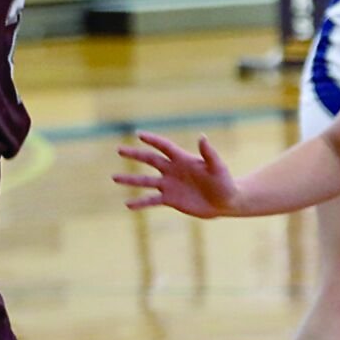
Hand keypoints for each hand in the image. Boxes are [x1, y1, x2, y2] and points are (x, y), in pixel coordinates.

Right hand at [113, 131, 239, 218]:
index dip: (152, 140)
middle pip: (150, 159)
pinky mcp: (170, 199)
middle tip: (119, 149)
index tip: (139, 134)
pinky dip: (140, 203)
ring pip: (146, 180)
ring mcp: (169, 184)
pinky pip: (151, 200)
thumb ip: (209, 153)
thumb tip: (202, 136)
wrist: (225, 201)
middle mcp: (173, 170)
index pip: (164, 146)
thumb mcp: (217, 167)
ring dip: (130, 179)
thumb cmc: (224, 182)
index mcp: (183, 159)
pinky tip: (127, 205)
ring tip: (114, 177)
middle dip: (135, 154)